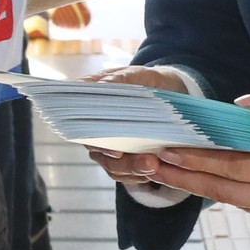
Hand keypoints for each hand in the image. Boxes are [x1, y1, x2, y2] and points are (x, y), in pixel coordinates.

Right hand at [83, 64, 193, 197]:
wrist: (167, 91)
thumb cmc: (148, 81)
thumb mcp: (139, 74)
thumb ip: (122, 78)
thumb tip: (102, 85)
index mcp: (90, 103)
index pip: (82, 124)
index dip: (96, 140)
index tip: (116, 150)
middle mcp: (93, 126)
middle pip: (98, 150)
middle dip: (123, 161)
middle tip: (149, 162)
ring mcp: (106, 144)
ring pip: (112, 165)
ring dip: (133, 170)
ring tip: (155, 167)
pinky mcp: (121, 157)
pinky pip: (124, 173)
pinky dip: (138, 175)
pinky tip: (153, 172)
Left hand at [137, 91, 249, 238]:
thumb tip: (243, 105)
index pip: (230, 167)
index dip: (194, 158)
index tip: (165, 149)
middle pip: (221, 190)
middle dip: (183, 176)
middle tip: (149, 164)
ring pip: (234, 201)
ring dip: (202, 185)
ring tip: (171, 170)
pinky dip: (230, 192)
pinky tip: (211, 180)